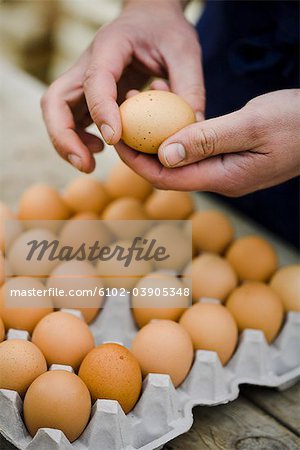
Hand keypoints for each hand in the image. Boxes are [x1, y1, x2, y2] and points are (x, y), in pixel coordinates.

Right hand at [41, 0, 203, 172]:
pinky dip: (78, 138)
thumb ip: (190, 88)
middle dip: (63, 136)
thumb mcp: (186, 51)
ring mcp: (83, 80)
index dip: (100, 110)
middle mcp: (87, 63)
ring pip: (57, 112)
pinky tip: (101, 149)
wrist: (149, 18)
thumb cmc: (166, 31)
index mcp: (110, 46)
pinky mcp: (87, 94)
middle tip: (85, 165)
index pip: (95, 79)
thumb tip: (191, 130)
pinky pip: (72, 118)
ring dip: (66, 142)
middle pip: (55, 100)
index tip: (113, 139)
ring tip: (89, 164)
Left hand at [115, 89, 299, 195]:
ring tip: (144, 113)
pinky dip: (179, 137)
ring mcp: (228, 172)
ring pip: (182, 162)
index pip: (167, 178)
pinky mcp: (233, 160)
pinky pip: (197, 153)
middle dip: (143, 151)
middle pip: (170, 173)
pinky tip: (173, 118)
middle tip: (126, 121)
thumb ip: (207, 140)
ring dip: (160, 142)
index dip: (138, 162)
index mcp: (223, 177)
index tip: (120, 140)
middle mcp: (221, 180)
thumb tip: (164, 156)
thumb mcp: (251, 126)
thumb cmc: (296, 123)